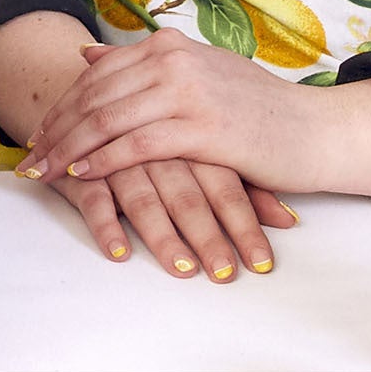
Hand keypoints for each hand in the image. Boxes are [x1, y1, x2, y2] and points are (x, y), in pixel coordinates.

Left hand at [24, 33, 370, 205]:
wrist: (316, 132)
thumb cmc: (257, 109)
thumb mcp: (197, 74)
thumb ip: (141, 65)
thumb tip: (87, 54)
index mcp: (169, 46)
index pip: (97, 76)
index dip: (60, 106)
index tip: (35, 132)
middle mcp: (173, 61)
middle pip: (94, 98)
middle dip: (54, 130)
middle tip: (27, 158)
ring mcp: (188, 92)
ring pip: (107, 120)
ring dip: (67, 149)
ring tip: (42, 171)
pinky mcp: (203, 129)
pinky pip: (136, 145)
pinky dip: (102, 160)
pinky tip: (80, 175)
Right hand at [32, 147, 297, 279]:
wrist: (88, 98)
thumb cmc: (159, 132)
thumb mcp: (204, 151)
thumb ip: (244, 183)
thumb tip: (290, 219)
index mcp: (192, 138)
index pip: (225, 185)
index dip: (244, 225)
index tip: (261, 263)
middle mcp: (157, 149)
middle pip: (187, 196)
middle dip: (208, 237)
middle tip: (224, 273)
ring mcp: (118, 158)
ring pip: (142, 199)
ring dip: (162, 236)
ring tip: (182, 269)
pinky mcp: (81, 170)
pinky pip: (93, 199)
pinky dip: (105, 225)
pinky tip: (119, 253)